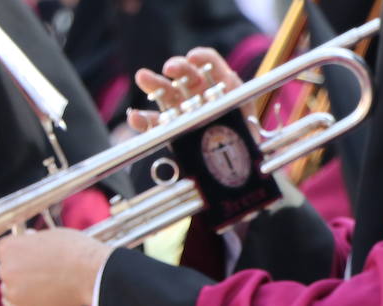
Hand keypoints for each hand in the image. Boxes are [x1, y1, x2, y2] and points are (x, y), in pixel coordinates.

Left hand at [0, 228, 111, 305]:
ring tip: (43, 285)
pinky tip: (36, 297)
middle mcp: (7, 269)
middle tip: (39, 272)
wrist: (93, 275)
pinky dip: (21, 302)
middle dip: (18, 269)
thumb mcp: (50, 236)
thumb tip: (27, 239)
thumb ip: (32, 241)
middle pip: (4, 269)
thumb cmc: (77, 252)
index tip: (23, 257)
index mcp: (10, 248)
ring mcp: (14, 291)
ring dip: (20, 287)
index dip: (13, 253)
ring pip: (8, 288)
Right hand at [127, 48, 243, 132]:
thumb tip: (241, 108)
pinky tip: (135, 117)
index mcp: (221, 87)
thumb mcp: (247, 123)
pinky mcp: (171, 130)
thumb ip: (241, 110)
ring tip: (143, 77)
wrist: (239, 170)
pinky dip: (144, 120)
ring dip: (154, 83)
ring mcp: (183, 110)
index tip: (194, 58)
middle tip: (170, 68)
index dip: (203, 58)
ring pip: (167, 93)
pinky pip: (155, 124)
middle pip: (185, 75)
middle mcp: (200, 94)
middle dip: (177, 68)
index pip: (210, 64)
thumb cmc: (244, 142)